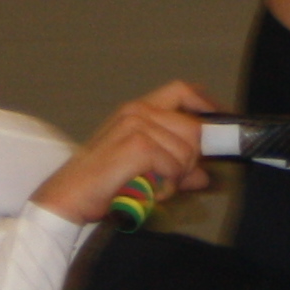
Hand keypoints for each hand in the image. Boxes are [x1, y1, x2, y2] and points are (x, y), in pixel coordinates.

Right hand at [36, 81, 219, 224]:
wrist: (67, 198)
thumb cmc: (100, 184)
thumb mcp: (144, 172)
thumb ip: (176, 168)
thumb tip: (204, 176)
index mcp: (137, 110)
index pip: (182, 90)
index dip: (207, 104)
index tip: (222, 123)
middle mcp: (137, 111)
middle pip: (193, 129)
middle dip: (191, 160)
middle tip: (167, 180)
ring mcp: (137, 126)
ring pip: (187, 152)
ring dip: (174, 178)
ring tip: (148, 187)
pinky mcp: (137, 145)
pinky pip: (175, 167)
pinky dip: (165, 185)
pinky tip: (144, 190)